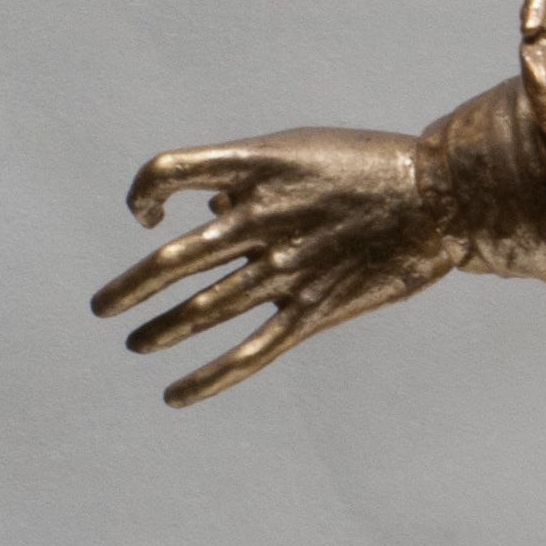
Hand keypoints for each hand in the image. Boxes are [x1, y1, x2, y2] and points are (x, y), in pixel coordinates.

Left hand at [92, 129, 460, 405]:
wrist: (442, 196)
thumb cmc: (372, 165)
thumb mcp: (302, 150)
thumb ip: (251, 180)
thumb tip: (214, 211)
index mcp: (256, 169)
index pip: (168, 174)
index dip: (144, 193)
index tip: (145, 216)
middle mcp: (262, 220)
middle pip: (171, 259)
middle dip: (128, 288)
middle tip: (102, 307)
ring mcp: (286, 269)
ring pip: (201, 310)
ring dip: (159, 330)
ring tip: (136, 345)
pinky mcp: (313, 310)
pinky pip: (250, 353)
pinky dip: (207, 378)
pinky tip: (175, 395)